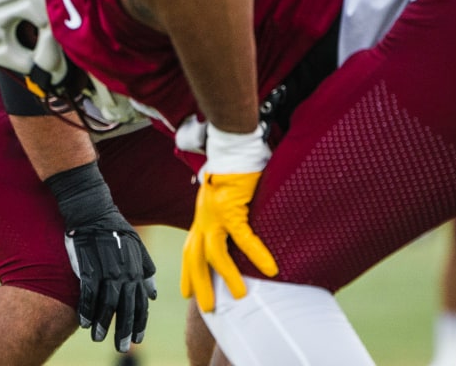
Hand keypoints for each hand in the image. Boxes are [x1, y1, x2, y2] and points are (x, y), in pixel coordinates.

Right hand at [66, 225, 156, 351]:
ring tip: (98, 338)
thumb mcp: (137, 247)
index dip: (139, 323)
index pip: (141, 304)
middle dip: (124, 330)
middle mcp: (124, 273)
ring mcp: (106, 271)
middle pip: (126, 308)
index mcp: (137, 271)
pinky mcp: (88, 267)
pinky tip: (84, 322)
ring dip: (103, 323)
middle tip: (121, 348)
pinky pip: (89, 293)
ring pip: (107, 304)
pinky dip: (87, 309)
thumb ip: (146, 271)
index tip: (137, 339)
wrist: (93, 210)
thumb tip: (154, 295)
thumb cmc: (115, 228)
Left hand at [180, 126, 278, 311]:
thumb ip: (228, 218)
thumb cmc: (234, 171)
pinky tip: (270, 268)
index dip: (187, 272)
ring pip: (215, 254)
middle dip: (199, 285)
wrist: (233, 147)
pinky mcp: (232, 208)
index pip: (190, 250)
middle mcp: (203, 219)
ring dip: (227, 277)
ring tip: (240, 295)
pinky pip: (244, 237)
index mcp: (201, 217)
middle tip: (208, 309)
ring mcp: (215, 214)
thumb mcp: (225, 199)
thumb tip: (242, 232)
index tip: (185, 292)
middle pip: (196, 259)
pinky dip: (257, 254)